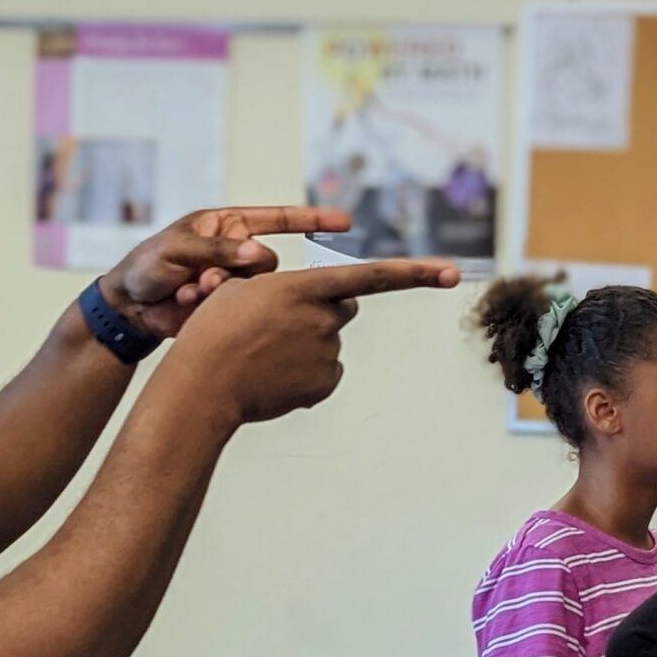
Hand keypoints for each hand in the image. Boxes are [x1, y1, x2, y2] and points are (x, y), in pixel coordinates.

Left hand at [101, 206, 355, 339]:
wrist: (128, 307)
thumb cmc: (147, 265)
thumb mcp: (177, 249)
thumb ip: (218, 250)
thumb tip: (258, 253)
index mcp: (228, 225)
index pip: (279, 219)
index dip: (313, 219)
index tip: (345, 221)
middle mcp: (235, 251)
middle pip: (266, 262)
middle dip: (239, 272)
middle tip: (204, 280)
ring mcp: (234, 282)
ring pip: (256, 290)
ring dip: (223, 292)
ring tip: (190, 293)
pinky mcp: (229, 309)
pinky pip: (242, 309)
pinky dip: (214, 308)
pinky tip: (187, 305)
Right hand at [164, 256, 456, 424]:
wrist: (203, 384)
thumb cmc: (212, 330)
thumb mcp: (239, 288)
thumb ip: (284, 285)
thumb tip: (316, 302)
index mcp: (303, 286)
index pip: (372, 276)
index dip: (416, 273)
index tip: (453, 273)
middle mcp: (324, 318)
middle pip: (345, 306)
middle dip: (326, 309)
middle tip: (282, 322)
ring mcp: (327, 352)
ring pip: (329, 341)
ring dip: (306, 343)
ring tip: (265, 354)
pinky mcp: (325, 383)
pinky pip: (326, 371)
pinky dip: (307, 373)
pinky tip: (276, 376)